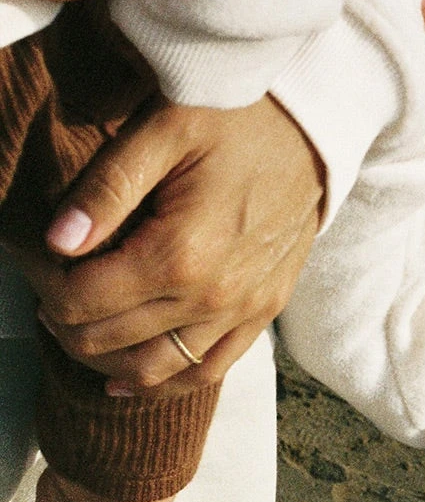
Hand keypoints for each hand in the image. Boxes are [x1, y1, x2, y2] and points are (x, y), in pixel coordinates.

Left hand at [25, 95, 324, 391]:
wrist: (313, 126)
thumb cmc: (236, 118)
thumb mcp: (163, 131)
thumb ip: (106, 188)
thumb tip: (56, 241)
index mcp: (179, 253)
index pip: (80, 300)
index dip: (42, 281)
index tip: (34, 253)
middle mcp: (212, 296)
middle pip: (107, 339)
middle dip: (63, 317)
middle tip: (48, 281)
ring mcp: (242, 311)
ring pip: (153, 370)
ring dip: (102, 357)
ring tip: (77, 325)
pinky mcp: (264, 311)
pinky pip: (208, 370)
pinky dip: (163, 383)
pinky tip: (127, 379)